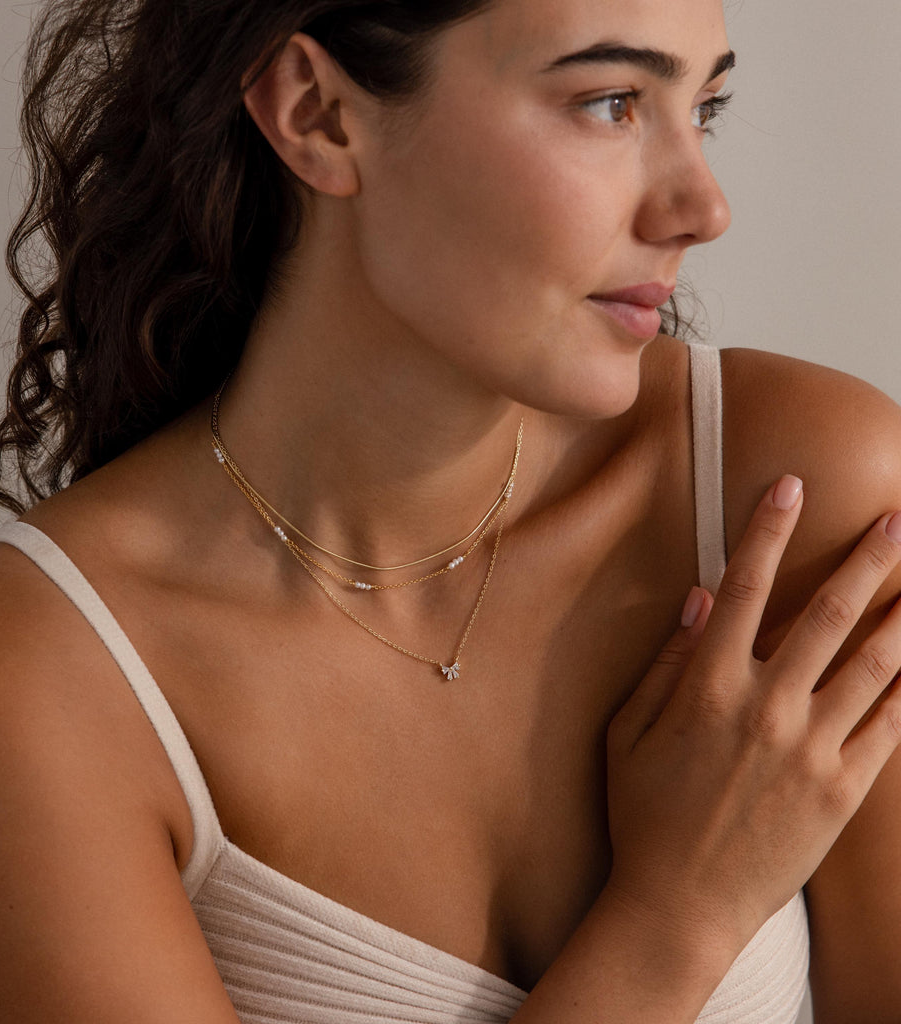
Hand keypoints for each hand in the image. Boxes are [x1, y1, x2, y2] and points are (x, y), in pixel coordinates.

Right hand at [606, 476, 900, 951]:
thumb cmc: (642, 813)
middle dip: (867, 559)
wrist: (680, 905)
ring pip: (875, 664)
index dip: (766, 531)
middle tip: (896, 520)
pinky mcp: (842, 790)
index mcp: (708, 688)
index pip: (744, 588)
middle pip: (828, 614)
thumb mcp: (625, 733)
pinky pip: (891, 725)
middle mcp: (767, 708)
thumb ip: (665, 661)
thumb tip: (702, 599)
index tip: (788, 486)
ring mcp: (812, 750)